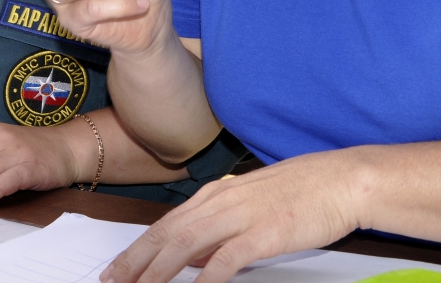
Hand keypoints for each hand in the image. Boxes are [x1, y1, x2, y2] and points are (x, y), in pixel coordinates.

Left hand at [100, 150, 365, 282]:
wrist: (340, 180)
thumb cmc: (300, 193)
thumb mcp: (246, 205)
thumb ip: (216, 229)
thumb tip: (190, 256)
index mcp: (213, 195)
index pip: (164, 225)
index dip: (137, 248)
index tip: (117, 268)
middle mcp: (218, 202)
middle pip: (165, 235)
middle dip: (134, 261)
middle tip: (112, 281)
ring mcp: (239, 216)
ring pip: (185, 245)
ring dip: (157, 271)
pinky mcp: (263, 233)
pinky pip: (226, 258)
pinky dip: (205, 277)